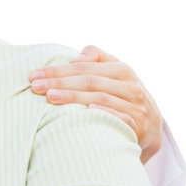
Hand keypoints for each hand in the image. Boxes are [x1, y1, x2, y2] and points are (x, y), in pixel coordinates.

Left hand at [29, 45, 161, 162]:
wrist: (151, 128)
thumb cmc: (122, 95)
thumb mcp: (115, 73)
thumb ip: (97, 58)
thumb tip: (75, 58)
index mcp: (123, 70)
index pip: (85, 67)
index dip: (58, 70)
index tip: (34, 75)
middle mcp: (132, 87)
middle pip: (90, 81)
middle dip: (60, 83)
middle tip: (35, 87)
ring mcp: (136, 108)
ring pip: (100, 98)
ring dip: (73, 98)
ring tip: (49, 98)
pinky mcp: (138, 127)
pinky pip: (120, 119)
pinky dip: (104, 113)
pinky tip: (86, 111)